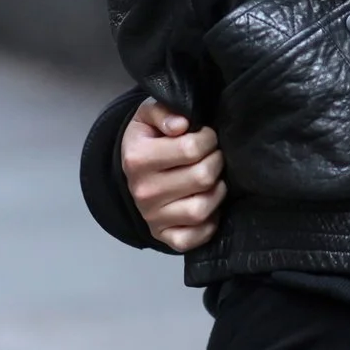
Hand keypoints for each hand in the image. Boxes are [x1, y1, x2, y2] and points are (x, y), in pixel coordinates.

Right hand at [121, 97, 226, 251]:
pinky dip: (209, 224)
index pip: (191, 148)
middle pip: (202, 177)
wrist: (133, 169)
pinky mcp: (164, 236)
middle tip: (213, 157)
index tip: (206, 137)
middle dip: (217, 162)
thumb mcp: (147, 116)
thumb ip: (163, 111)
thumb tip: (181, 125)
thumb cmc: (148, 139)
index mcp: (138, 159)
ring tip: (213, 179)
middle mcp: (143, 192)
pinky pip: (195, 237)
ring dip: (217, 192)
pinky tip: (208, 205)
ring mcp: (153, 218)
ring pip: (202, 209)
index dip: (208, 138)